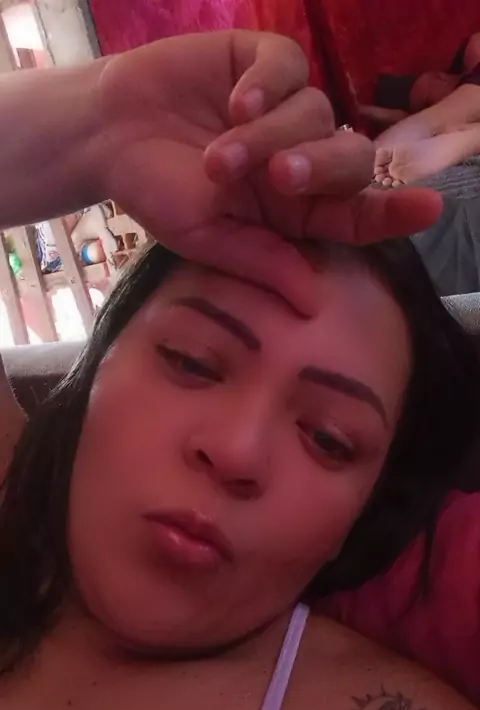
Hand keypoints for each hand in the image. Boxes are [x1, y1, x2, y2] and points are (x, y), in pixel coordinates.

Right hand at [96, 31, 442, 313]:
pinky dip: (269, 87)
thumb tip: (314, 304)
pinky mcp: (261, 63)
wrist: (106, 136)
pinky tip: (237, 104)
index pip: (354, 214)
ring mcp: (284, 109)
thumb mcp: (206, 239)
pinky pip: (290, 67)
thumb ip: (262, 262)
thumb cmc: (156, 194)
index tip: (428, 208)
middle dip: (321, 168)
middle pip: (349, 160)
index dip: (392, 211)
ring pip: (318, 113)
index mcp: (291, 211)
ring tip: (220, 155)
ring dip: (272, 135)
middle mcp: (298, 160)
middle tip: (279, 177)